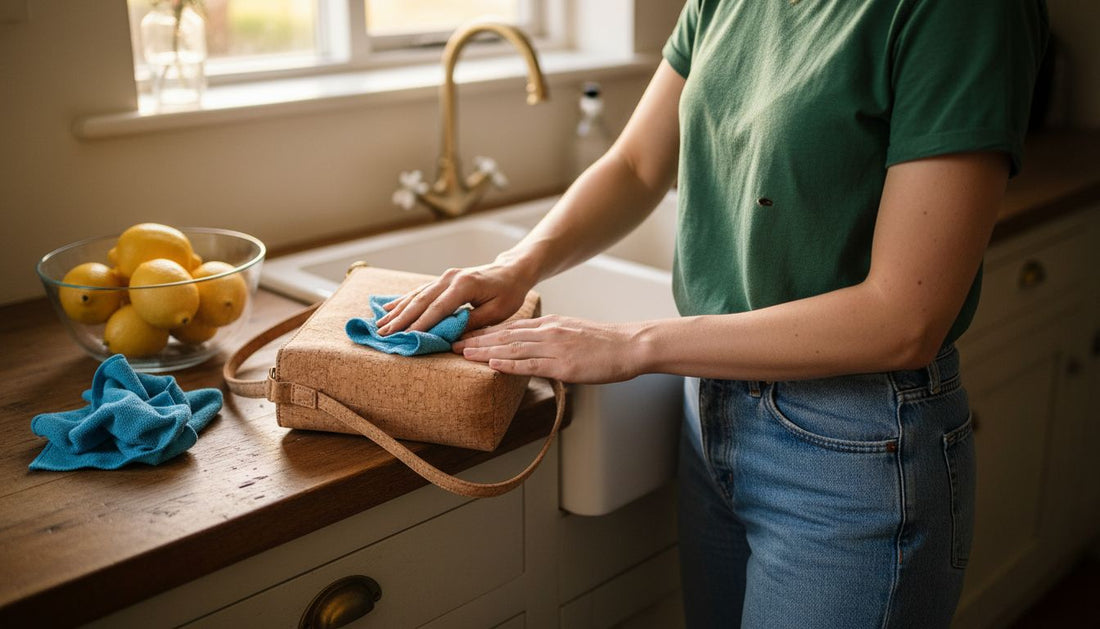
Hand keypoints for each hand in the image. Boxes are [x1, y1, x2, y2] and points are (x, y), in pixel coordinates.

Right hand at [376, 262, 533, 334]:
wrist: (511, 271)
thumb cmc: (509, 293)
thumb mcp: (497, 312)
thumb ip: (472, 323)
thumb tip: (450, 338)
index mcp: (464, 285)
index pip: (438, 309)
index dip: (420, 324)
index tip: (403, 337)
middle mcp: (450, 278)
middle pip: (421, 301)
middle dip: (400, 319)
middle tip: (383, 334)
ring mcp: (444, 277)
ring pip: (416, 295)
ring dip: (397, 311)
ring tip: (380, 325)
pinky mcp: (443, 279)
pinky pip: (419, 291)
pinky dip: (403, 301)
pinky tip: (388, 309)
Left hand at [453, 315, 644, 383]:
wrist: (630, 345)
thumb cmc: (605, 344)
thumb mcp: (574, 333)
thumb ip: (552, 340)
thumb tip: (535, 350)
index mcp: (550, 324)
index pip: (510, 327)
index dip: (485, 331)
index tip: (464, 335)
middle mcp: (548, 332)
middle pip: (504, 335)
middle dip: (476, 340)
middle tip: (452, 343)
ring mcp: (555, 347)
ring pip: (512, 348)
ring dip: (485, 351)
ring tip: (463, 354)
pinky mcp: (563, 365)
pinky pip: (531, 364)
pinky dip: (510, 364)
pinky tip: (493, 364)